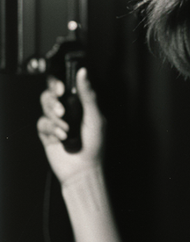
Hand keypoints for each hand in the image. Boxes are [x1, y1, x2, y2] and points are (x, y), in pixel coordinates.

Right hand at [38, 68, 104, 183]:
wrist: (83, 168)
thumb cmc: (95, 144)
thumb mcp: (95, 116)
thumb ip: (87, 94)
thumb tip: (83, 73)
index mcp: (79, 103)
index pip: (64, 85)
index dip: (58, 83)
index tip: (61, 89)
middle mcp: (67, 110)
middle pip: (50, 93)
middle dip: (53, 100)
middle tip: (62, 110)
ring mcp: (56, 121)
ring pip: (45, 107)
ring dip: (55, 117)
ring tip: (66, 127)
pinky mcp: (47, 132)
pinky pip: (42, 123)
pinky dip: (52, 129)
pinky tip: (62, 136)